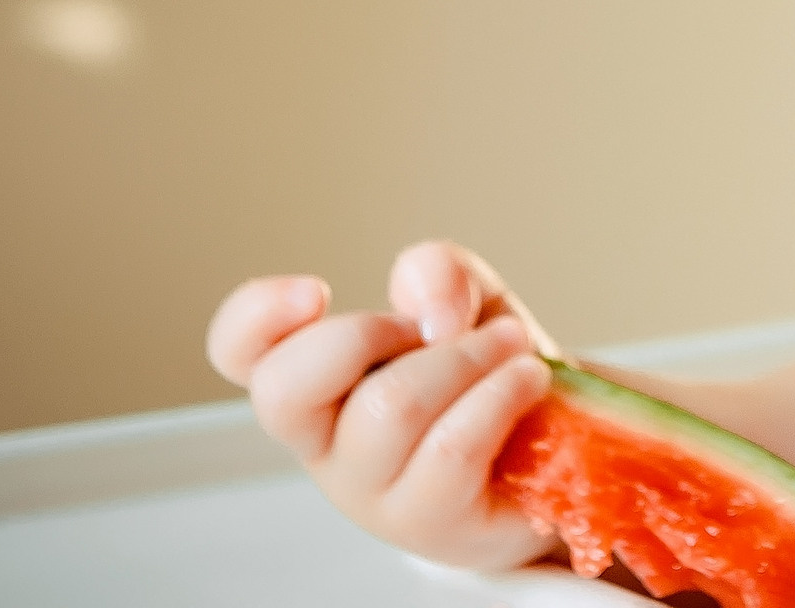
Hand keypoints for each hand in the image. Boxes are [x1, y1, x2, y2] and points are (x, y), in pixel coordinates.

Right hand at [205, 242, 561, 569]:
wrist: (558, 455)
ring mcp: (370, 490)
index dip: (254, 316)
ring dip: (469, 356)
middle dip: (368, 331)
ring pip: (388, 406)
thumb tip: (432, 312)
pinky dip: (502, 393)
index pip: (237, 351)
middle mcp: (324, 441)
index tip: (314, 290)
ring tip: (512, 348)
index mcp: (315, 379)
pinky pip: (452, 447)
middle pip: (287, 388)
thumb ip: (439, 274)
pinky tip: (527, 380)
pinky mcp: (428, 520)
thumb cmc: (484, 380)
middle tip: (439, 325)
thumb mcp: (464, 302)